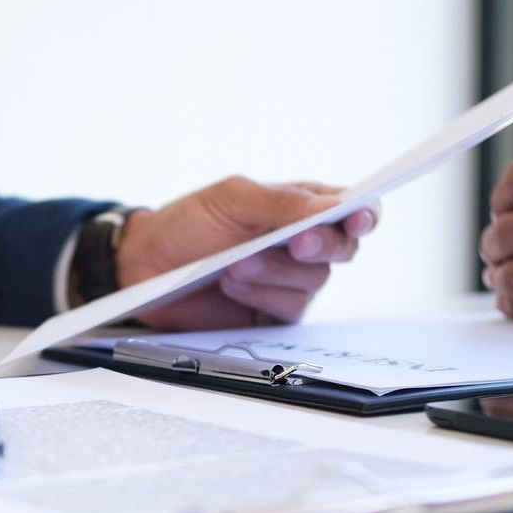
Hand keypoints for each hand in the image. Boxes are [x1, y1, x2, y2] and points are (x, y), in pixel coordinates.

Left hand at [115, 175, 378, 328]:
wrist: (146, 267)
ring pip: (313, 281)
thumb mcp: (233, 198)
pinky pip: (288, 308)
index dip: (365, 214)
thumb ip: (283, 202)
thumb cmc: (189, 224)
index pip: (352, 208)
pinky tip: (232, 283)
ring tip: (234, 263)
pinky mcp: (274, 314)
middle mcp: (304, 244)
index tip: (358, 218)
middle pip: (344, 248)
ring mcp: (291, 281)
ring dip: (275, 271)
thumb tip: (332, 208)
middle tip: (296, 242)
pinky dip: (261, 294)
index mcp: (302, 206)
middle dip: (322, 245)